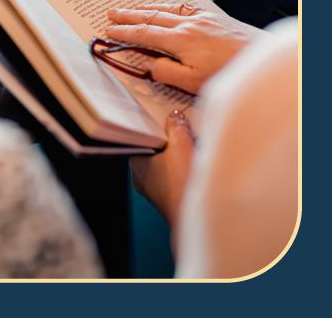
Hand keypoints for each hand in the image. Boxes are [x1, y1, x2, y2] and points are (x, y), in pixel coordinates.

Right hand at [106, 3, 256, 93]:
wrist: (261, 57)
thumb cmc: (229, 73)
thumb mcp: (194, 82)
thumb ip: (166, 72)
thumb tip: (148, 64)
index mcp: (180, 40)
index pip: (144, 34)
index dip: (124, 32)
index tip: (109, 30)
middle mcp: (188, 24)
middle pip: (151, 17)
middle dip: (129, 15)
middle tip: (111, 12)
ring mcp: (202, 18)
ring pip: (166, 9)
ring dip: (145, 8)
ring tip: (130, 7)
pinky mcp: (214, 17)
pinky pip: (182, 7)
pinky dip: (167, 6)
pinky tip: (165, 8)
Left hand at [130, 110, 193, 229]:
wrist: (195, 214)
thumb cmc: (182, 179)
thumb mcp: (180, 143)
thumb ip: (176, 126)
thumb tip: (174, 116)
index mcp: (135, 162)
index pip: (141, 139)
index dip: (155, 129)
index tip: (166, 121)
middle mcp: (141, 178)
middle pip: (155, 152)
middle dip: (169, 143)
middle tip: (183, 132)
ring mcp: (154, 192)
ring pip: (165, 167)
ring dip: (178, 157)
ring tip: (192, 147)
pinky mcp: (169, 201)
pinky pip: (174, 180)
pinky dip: (183, 171)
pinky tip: (195, 166)